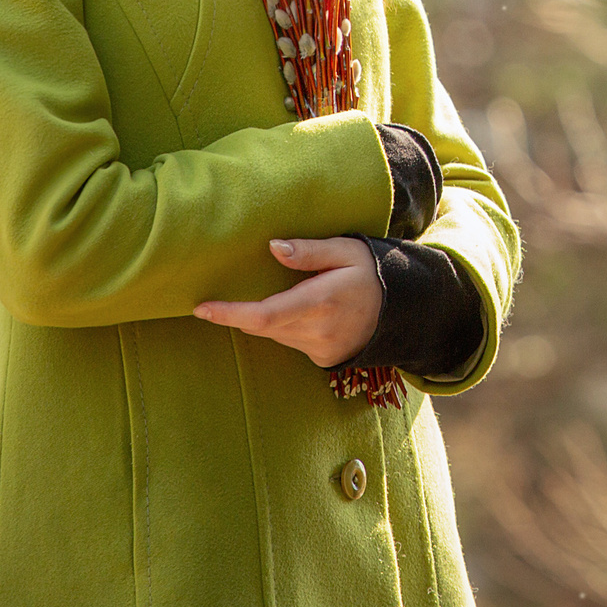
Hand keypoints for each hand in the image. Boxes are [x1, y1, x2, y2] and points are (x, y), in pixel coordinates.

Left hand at [194, 237, 381, 367]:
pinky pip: (291, 342)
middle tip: (223, 296)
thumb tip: (272, 248)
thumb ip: (309, 250)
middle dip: (240, 313)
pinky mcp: (324, 359)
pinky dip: (285, 326)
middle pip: (262, 326)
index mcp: (320, 302)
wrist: (404, 310)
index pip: (264, 314)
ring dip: (267, 317)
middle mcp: (317, 331)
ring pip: (275, 334)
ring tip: (280, 292)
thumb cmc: (372, 272)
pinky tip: (300, 311)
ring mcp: (321, 349)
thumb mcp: (346, 250)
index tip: (202, 308)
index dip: (230, 314)